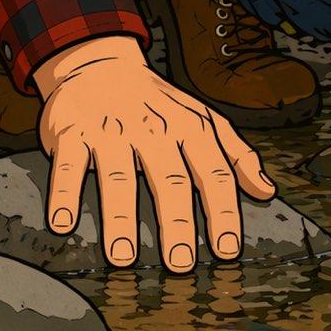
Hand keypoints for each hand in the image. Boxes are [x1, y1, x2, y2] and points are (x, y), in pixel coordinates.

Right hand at [32, 35, 275, 272]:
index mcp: (192, 130)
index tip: (226, 250)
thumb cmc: (161, 104)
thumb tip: (267, 191)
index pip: (214, 175)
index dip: (223, 213)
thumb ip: (238, 157)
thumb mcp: (207, 121)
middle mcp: (155, 131)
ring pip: (119, 178)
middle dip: (177, 224)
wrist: (104, 66)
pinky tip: (63, 223)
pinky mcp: (74, 133)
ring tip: (123, 257)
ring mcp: (113, 132)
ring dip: (120, 220)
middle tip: (179, 264)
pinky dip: (64, 193)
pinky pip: (68, 166)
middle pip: (169, 181)